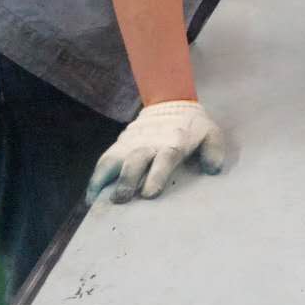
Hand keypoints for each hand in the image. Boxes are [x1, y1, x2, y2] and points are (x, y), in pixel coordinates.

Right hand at [85, 100, 225, 204]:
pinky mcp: (118, 146)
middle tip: (121, 198)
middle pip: (135, 161)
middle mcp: (148, 144)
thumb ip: (214, 150)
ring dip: (104, 179)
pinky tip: (91, 198)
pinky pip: (104, 162)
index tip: (149, 193)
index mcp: (172, 143)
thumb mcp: (210, 133)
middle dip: (127, 179)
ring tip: (97, 201)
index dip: (156, 175)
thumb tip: (213, 169)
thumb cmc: (193, 128)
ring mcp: (130, 145)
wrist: (171, 103)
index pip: (164, 158)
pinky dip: (96, 179)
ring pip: (113, 160)